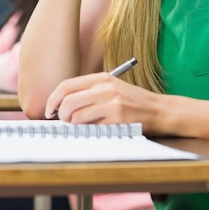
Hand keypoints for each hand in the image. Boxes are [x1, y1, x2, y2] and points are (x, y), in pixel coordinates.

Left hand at [45, 72, 160, 135]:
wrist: (159, 110)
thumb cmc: (133, 101)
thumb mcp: (111, 88)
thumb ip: (89, 92)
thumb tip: (62, 105)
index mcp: (100, 78)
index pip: (66, 85)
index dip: (53, 99)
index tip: (49, 110)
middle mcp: (104, 87)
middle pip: (68, 101)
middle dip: (61, 115)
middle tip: (64, 122)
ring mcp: (110, 102)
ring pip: (76, 116)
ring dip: (73, 126)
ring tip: (81, 127)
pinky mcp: (117, 118)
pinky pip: (91, 127)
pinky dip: (87, 131)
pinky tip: (95, 130)